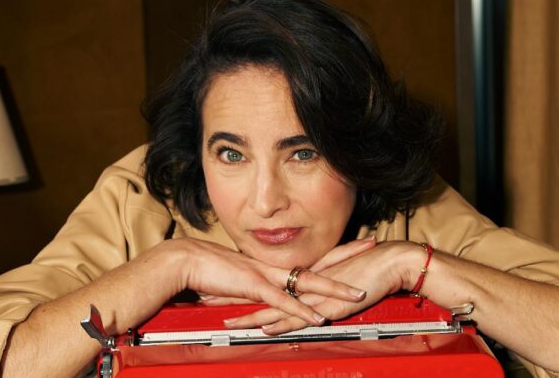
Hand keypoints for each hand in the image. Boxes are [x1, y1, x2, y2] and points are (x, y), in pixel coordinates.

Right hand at [198, 235, 376, 304]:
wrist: (186, 260)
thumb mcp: (239, 275)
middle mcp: (274, 266)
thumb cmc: (209, 267)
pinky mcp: (253, 287)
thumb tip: (267, 290)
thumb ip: (256, 283)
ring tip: (357, 295)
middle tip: (372, 245)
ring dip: (333, 289)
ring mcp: (266, 275)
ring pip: (307, 282)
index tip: (355, 242)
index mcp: (273, 264)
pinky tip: (317, 317)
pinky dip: (301, 310)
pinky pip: (283, 301)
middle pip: (318, 261)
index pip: (311, 256)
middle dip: (347, 255)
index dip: (335, 251)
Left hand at [224, 240, 423, 333]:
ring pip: (274, 306)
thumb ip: (324, 283)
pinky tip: (264, 328)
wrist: (392, 261)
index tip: (224, 287)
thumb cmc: (371, 266)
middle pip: (263, 291)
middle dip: (236, 296)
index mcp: (305, 274)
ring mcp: (313, 293)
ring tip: (225, 318)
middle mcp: (303, 282)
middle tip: (210, 297)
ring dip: (250, 313)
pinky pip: (299, 315)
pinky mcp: (326, 303)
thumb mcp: (341, 276)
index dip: (246, 285)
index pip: (269, 281)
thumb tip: (311, 292)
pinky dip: (280, 322)